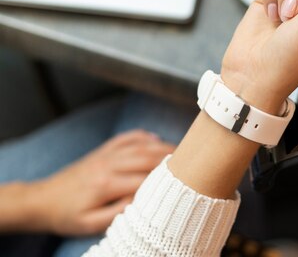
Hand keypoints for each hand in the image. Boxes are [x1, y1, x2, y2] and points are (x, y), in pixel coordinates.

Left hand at [32, 130, 174, 235]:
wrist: (41, 200)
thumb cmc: (66, 216)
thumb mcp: (90, 224)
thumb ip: (118, 213)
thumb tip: (143, 201)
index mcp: (107, 184)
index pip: (146, 178)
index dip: (168, 179)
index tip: (187, 180)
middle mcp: (109, 164)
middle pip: (148, 156)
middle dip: (172, 158)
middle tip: (194, 162)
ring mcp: (106, 154)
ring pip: (141, 145)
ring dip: (164, 146)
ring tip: (183, 150)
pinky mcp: (103, 150)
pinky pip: (128, 137)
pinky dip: (145, 136)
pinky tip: (157, 139)